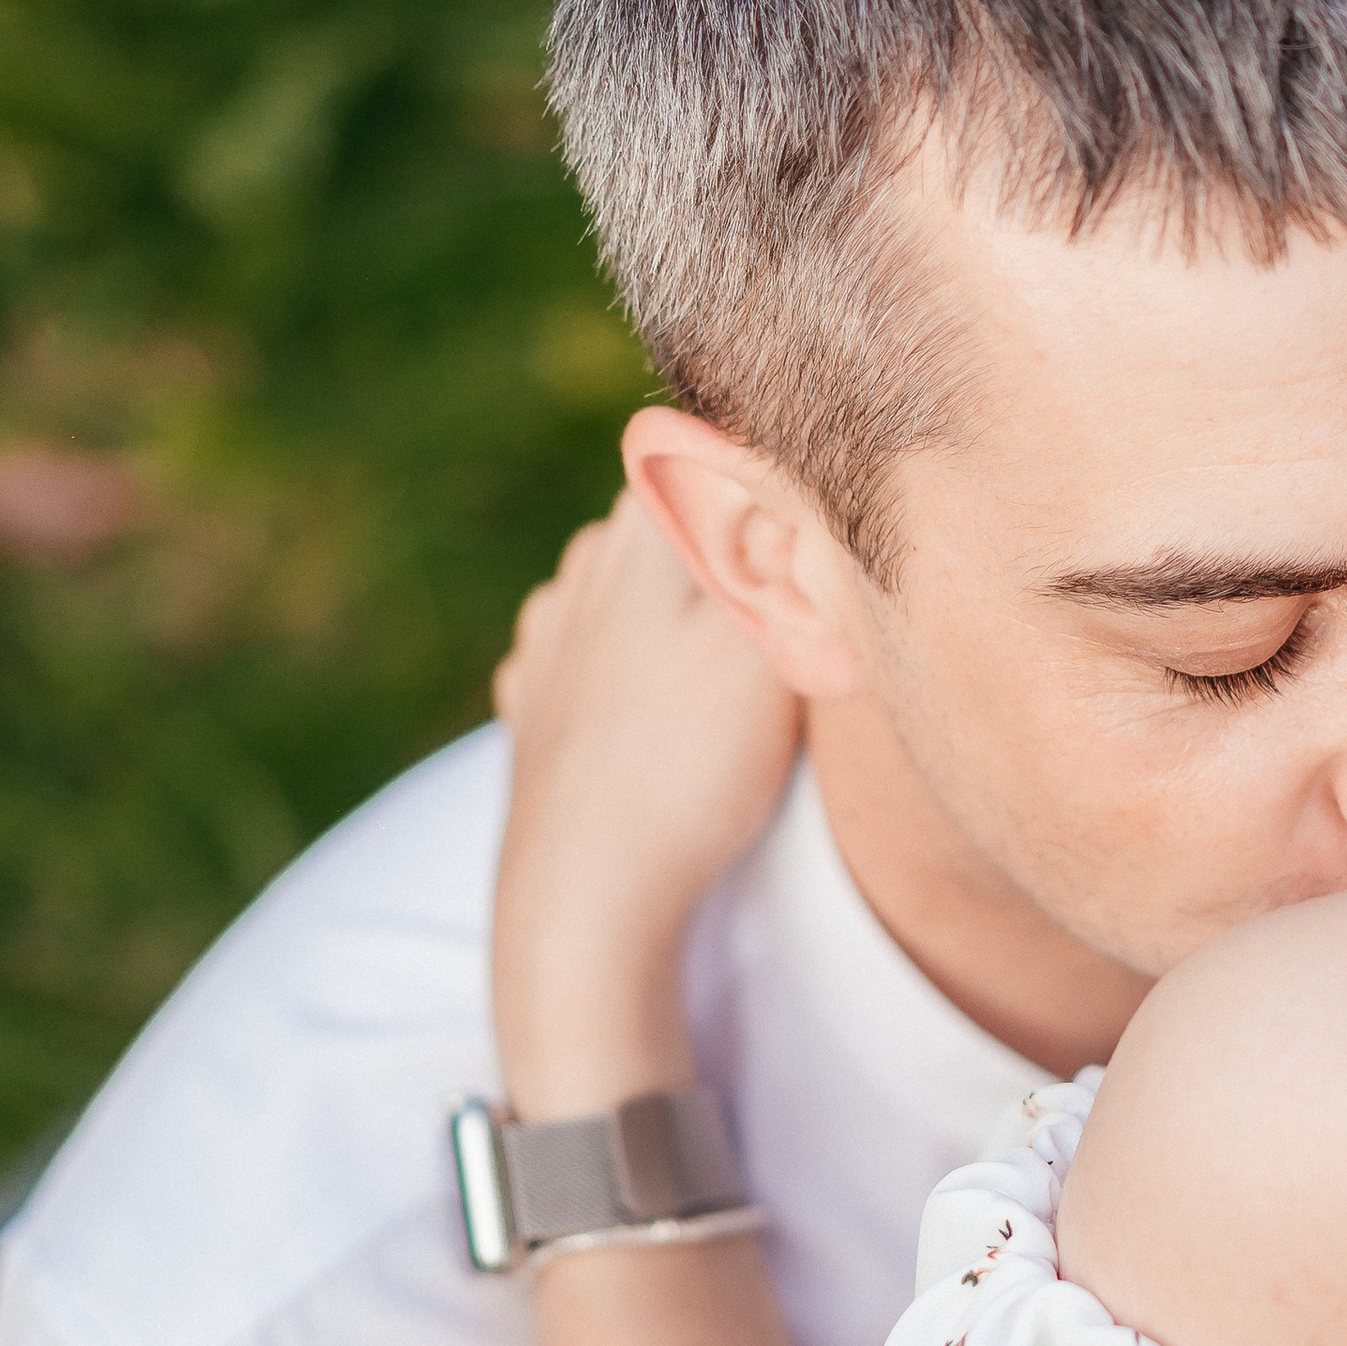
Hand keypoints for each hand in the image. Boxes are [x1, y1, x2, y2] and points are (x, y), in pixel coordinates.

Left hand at [493, 493, 801, 1112]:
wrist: (583, 892)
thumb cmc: (687, 765)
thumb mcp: (762, 643)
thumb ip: (780, 544)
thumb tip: (798, 463)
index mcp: (637, 537)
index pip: (709, 453)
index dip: (767, 475)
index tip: (813, 521)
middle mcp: (580, 573)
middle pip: (670, 522)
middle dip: (726, 541)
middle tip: (791, 597)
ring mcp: (547, 642)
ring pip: (625, 589)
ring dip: (675, 607)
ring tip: (726, 663)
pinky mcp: (533, 707)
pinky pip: (588, 655)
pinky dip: (627, 665)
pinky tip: (656, 704)